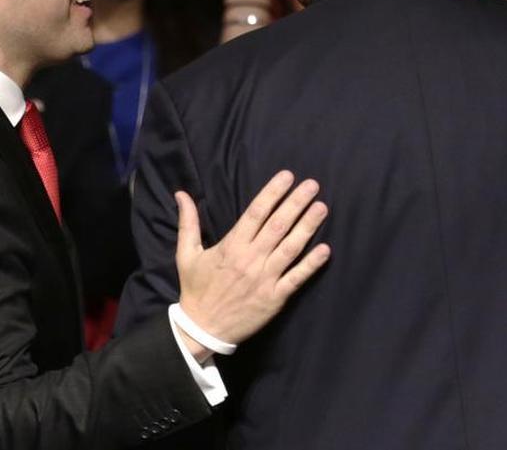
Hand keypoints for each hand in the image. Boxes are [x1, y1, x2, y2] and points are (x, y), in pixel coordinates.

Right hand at [175, 171, 330, 356]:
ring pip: (291, 248)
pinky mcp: (274, 298)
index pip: (256, 212)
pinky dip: (311, 265)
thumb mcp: (186, 254)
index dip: (273, 192)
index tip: (288, 176)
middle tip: (313, 185)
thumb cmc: (196, 289)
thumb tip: (181, 193)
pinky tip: (325, 250)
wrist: (202, 329)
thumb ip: (188, 222)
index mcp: (231, 246)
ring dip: (308, 227)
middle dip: (296, 203)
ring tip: (322, 207)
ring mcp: (265, 279)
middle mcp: (250, 259)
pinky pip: (296, 278)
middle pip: (278, 225)